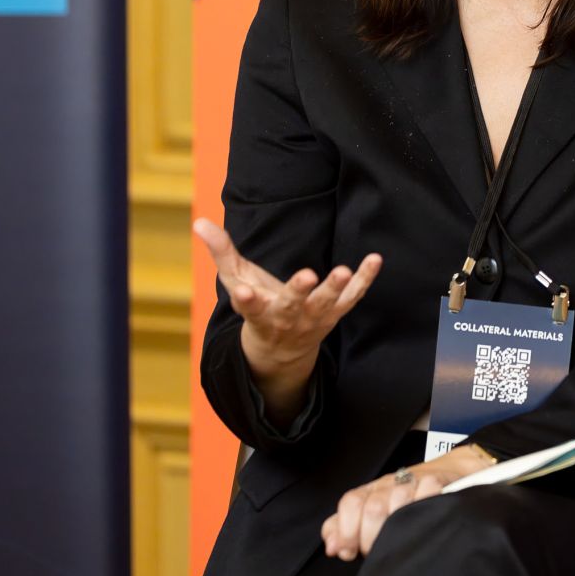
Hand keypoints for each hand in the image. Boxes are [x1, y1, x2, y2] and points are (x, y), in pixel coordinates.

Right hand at [194, 218, 381, 421]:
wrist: (281, 353)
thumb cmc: (257, 307)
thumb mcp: (236, 282)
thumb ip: (221, 251)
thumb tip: (199, 222)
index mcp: (258, 312)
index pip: (249, 307)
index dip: (246, 300)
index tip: (242, 292)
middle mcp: (286, 319)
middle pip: (292, 306)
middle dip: (299, 292)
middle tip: (308, 276)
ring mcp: (313, 318)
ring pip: (325, 305)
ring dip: (335, 288)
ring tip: (344, 270)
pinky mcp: (335, 314)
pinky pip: (352, 297)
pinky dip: (365, 280)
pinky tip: (375, 259)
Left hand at [320, 444, 494, 561]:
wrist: (446, 475)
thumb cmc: (405, 502)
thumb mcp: (371, 514)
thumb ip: (345, 529)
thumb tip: (331, 547)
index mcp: (370, 492)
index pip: (350, 503)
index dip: (347, 529)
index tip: (350, 551)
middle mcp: (389, 485)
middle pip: (373, 507)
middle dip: (372, 537)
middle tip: (380, 551)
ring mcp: (412, 481)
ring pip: (397, 499)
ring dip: (399, 524)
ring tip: (403, 539)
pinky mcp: (437, 480)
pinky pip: (428, 488)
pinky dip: (425, 501)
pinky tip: (425, 516)